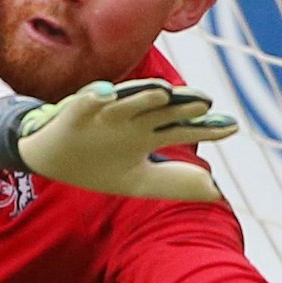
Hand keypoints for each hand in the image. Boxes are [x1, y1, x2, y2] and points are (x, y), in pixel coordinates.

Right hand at [0, 78, 238, 202]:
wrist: (49, 161)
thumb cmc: (97, 166)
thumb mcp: (138, 181)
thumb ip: (174, 182)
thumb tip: (216, 191)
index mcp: (146, 134)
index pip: (182, 128)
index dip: (205, 127)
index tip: (232, 126)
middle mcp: (130, 119)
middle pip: (160, 109)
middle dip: (180, 105)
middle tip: (205, 101)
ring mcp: (103, 114)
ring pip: (127, 101)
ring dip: (144, 95)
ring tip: (164, 91)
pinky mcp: (74, 113)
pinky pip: (84, 102)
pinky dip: (94, 97)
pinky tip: (105, 94)